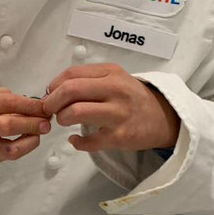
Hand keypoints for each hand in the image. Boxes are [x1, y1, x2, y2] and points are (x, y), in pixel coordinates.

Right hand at [0, 88, 50, 172]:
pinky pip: (6, 157)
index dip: (30, 106)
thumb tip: (35, 106)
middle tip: (46, 123)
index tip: (46, 107)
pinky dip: (21, 149)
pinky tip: (26, 140)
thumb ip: (6, 99)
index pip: (7, 103)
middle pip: (8, 126)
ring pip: (10, 149)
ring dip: (30, 141)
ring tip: (38, 134)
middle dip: (32, 124)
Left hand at [43, 64, 179, 152]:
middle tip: (51, 109)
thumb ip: (88, 79)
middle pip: (70, 90)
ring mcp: (118, 113)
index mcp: (111, 72)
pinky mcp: (120, 136)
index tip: (50, 94)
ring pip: (76, 112)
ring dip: (62, 119)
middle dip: (52, 102)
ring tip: (65, 121)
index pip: (71, 74)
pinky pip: (89, 141)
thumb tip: (54, 89)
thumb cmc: (132, 97)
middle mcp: (115, 89)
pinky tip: (76, 139)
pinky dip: (77, 142)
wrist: (163, 117)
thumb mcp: (114, 78)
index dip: (53, 86)